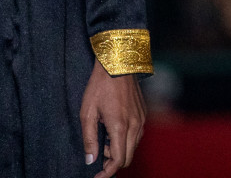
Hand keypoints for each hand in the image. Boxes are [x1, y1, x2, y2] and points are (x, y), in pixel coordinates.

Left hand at [80, 61, 145, 176]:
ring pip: (134, 146)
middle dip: (113, 162)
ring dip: (120, 151)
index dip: (107, 173)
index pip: (119, 160)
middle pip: (128, 157)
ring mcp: (141, 119)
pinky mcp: (143, 113)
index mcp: (119, 126)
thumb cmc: (100, 87)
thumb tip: (90, 160)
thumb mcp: (87, 113)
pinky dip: (126, 141)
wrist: (119, 64)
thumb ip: (88, 139)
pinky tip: (114, 131)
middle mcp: (135, 125)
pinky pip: (137, 135)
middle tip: (98, 156)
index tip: (96, 176)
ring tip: (104, 141)